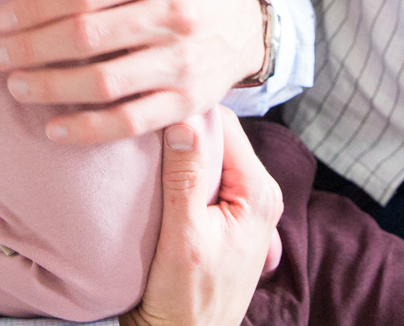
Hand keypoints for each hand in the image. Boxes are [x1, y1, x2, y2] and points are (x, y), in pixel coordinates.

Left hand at [0, 0, 264, 142]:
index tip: (2, 20)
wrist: (238, 25)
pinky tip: (53, 128)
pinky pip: (130, 122)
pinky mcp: (188, 103)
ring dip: (51, 88)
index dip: (36, 6)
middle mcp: (177, 14)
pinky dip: (87, 129)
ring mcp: (183, 62)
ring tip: (17, 86)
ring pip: (104, 82)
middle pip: (88, 36)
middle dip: (33, 48)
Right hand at [122, 109, 281, 325]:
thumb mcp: (183, 238)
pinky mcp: (228, 214)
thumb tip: (184, 121)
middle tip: (143, 118)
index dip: (188, 110)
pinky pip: (208, 174)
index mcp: (258, 192)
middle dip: (184, 125)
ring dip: (182, 147)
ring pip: (212, 152)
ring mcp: (246, 203)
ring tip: (146, 139)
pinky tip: (158, 168)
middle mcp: (260, 192)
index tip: (151, 104)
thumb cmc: (186, 299)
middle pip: (220, 135)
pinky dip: (183, 167)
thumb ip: (185, 178)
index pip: (225, 124)